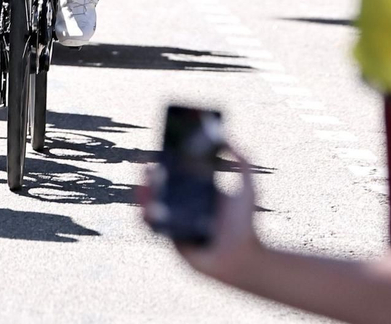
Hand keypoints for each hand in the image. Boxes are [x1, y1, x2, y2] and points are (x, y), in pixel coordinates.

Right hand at [140, 143, 262, 283]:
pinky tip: (147, 207)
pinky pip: (153, 228)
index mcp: (198, 191)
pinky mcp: (172, 240)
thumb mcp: (247, 186)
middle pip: (159, 187)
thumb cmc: (246, 223)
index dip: (164, 161)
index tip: (159, 150)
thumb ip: (242, 159)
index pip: (176, 173)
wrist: (245, 255)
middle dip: (149, 176)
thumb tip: (226, 135)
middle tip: (147, 166)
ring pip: (152, 205)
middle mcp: (184, 205)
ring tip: (145, 185)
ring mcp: (177, 222)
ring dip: (143, 195)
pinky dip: (146, 217)